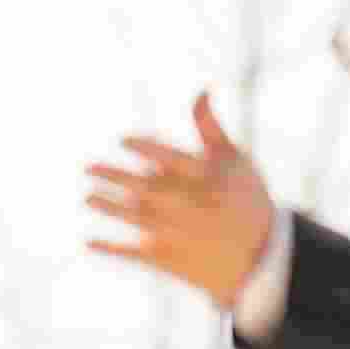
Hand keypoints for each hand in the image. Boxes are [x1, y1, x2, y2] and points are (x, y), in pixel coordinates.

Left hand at [83, 90, 276, 310]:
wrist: (261, 255)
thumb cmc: (246, 197)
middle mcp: (190, 206)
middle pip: (145, 188)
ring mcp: (178, 234)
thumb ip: (209, 126)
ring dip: (108, 206)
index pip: (171, 159)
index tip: (123, 140)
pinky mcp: (169, 259)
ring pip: (135, 219)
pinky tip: (89, 241)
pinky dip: (110, 248)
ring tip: (88, 196)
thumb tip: (200, 89)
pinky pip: (133, 253)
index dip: (145, 148)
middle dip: (115, 176)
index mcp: (207, 179)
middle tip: (89, 168)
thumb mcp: (234, 159)